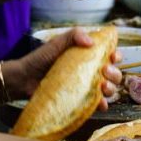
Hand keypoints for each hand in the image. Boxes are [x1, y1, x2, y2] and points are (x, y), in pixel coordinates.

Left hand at [7, 28, 121, 110]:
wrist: (25, 77)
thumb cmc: (40, 58)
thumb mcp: (56, 42)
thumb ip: (73, 35)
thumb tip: (92, 42)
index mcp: (85, 56)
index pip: (107, 55)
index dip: (115, 56)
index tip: (113, 57)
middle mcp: (87, 71)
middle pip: (111, 73)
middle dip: (114, 73)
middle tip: (105, 70)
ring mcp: (83, 86)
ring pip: (106, 89)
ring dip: (111, 88)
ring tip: (102, 86)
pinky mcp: (77, 99)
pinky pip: (94, 103)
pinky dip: (101, 104)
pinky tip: (100, 103)